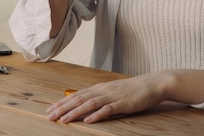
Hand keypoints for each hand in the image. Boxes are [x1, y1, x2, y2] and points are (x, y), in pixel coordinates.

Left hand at [46, 72, 170, 123]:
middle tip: (50, 116)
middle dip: (63, 108)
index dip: (62, 102)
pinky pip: (108, 110)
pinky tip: (88, 120)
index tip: (50, 109)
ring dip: (75, 112)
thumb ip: (100, 96)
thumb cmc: (133, 89)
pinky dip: (97, 115)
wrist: (153, 84)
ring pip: (90, 104)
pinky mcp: (123, 104)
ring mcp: (113, 96)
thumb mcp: (113, 91)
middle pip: (79, 99)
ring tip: (64, 120)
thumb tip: (85, 103)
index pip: (77, 95)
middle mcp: (103, 91)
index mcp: (100, 88)